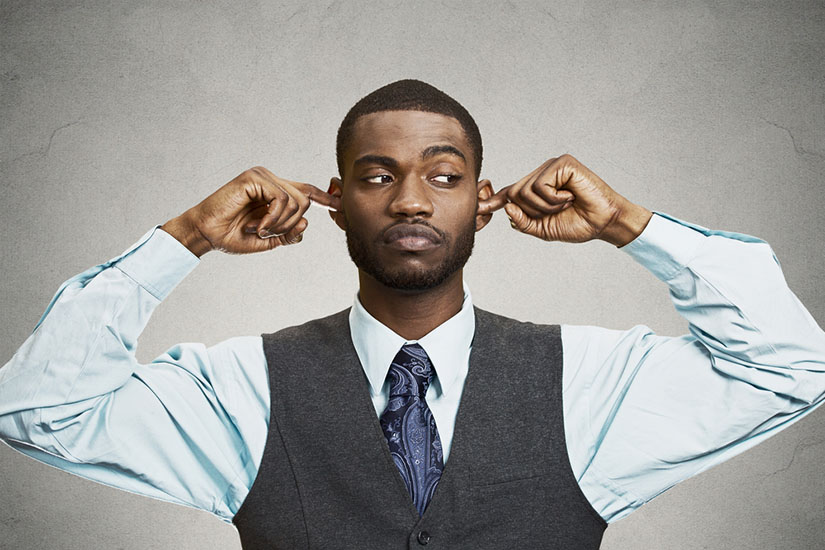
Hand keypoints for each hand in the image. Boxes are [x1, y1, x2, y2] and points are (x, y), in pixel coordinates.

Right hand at [161, 166, 340, 256]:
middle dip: (291, 224)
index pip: (306, 191)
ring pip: (296, 202)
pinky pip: (281, 199)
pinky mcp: (254, 177)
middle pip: (305, 200)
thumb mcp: (269, 240)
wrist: (207, 234)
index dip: (325, 197)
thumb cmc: (233, 235)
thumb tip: (307, 224)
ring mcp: (263, 176)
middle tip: (268, 234)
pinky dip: (274, 219)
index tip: (339, 205)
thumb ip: (289, 234)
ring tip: (260, 230)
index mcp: (276, 191)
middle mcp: (271, 180)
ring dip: (280, 224)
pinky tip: (259, 227)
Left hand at [478, 155, 651, 246]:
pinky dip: (553, 199)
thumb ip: (523, 221)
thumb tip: (507, 208)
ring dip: (544, 207)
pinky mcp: (562, 163)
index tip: (479, 208)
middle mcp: (541, 174)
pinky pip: (540, 186)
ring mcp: (551, 167)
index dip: (494, 200)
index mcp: (535, 189)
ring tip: (565, 205)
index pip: (509, 193)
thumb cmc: (577, 224)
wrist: (603, 223)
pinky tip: (569, 197)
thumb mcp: (543, 229)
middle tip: (554, 212)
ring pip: (524, 191)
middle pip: (513, 193)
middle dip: (531, 211)